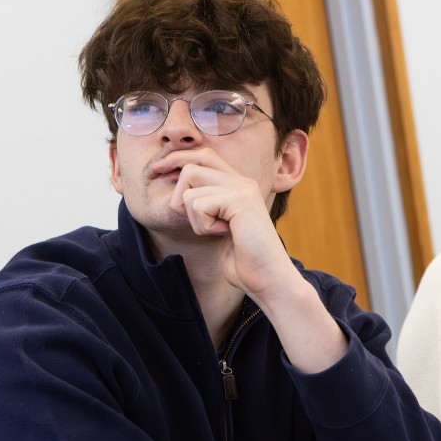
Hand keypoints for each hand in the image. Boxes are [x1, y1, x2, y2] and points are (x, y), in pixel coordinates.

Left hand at [158, 147, 347, 372]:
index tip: (167, 182)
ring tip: (215, 232)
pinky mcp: (240, 202)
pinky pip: (197, 204)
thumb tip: (179, 198)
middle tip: (196, 220)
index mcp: (237, 182)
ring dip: (192, 214)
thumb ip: (204, 211)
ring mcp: (242, 187)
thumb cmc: (247, 267)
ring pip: (188, 185)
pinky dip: (201, 225)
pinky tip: (223, 237)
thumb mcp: (218, 233)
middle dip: (179, 192)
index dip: (177, 166)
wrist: (272, 284)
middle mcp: (241, 178)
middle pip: (187, 164)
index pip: (196, 156)